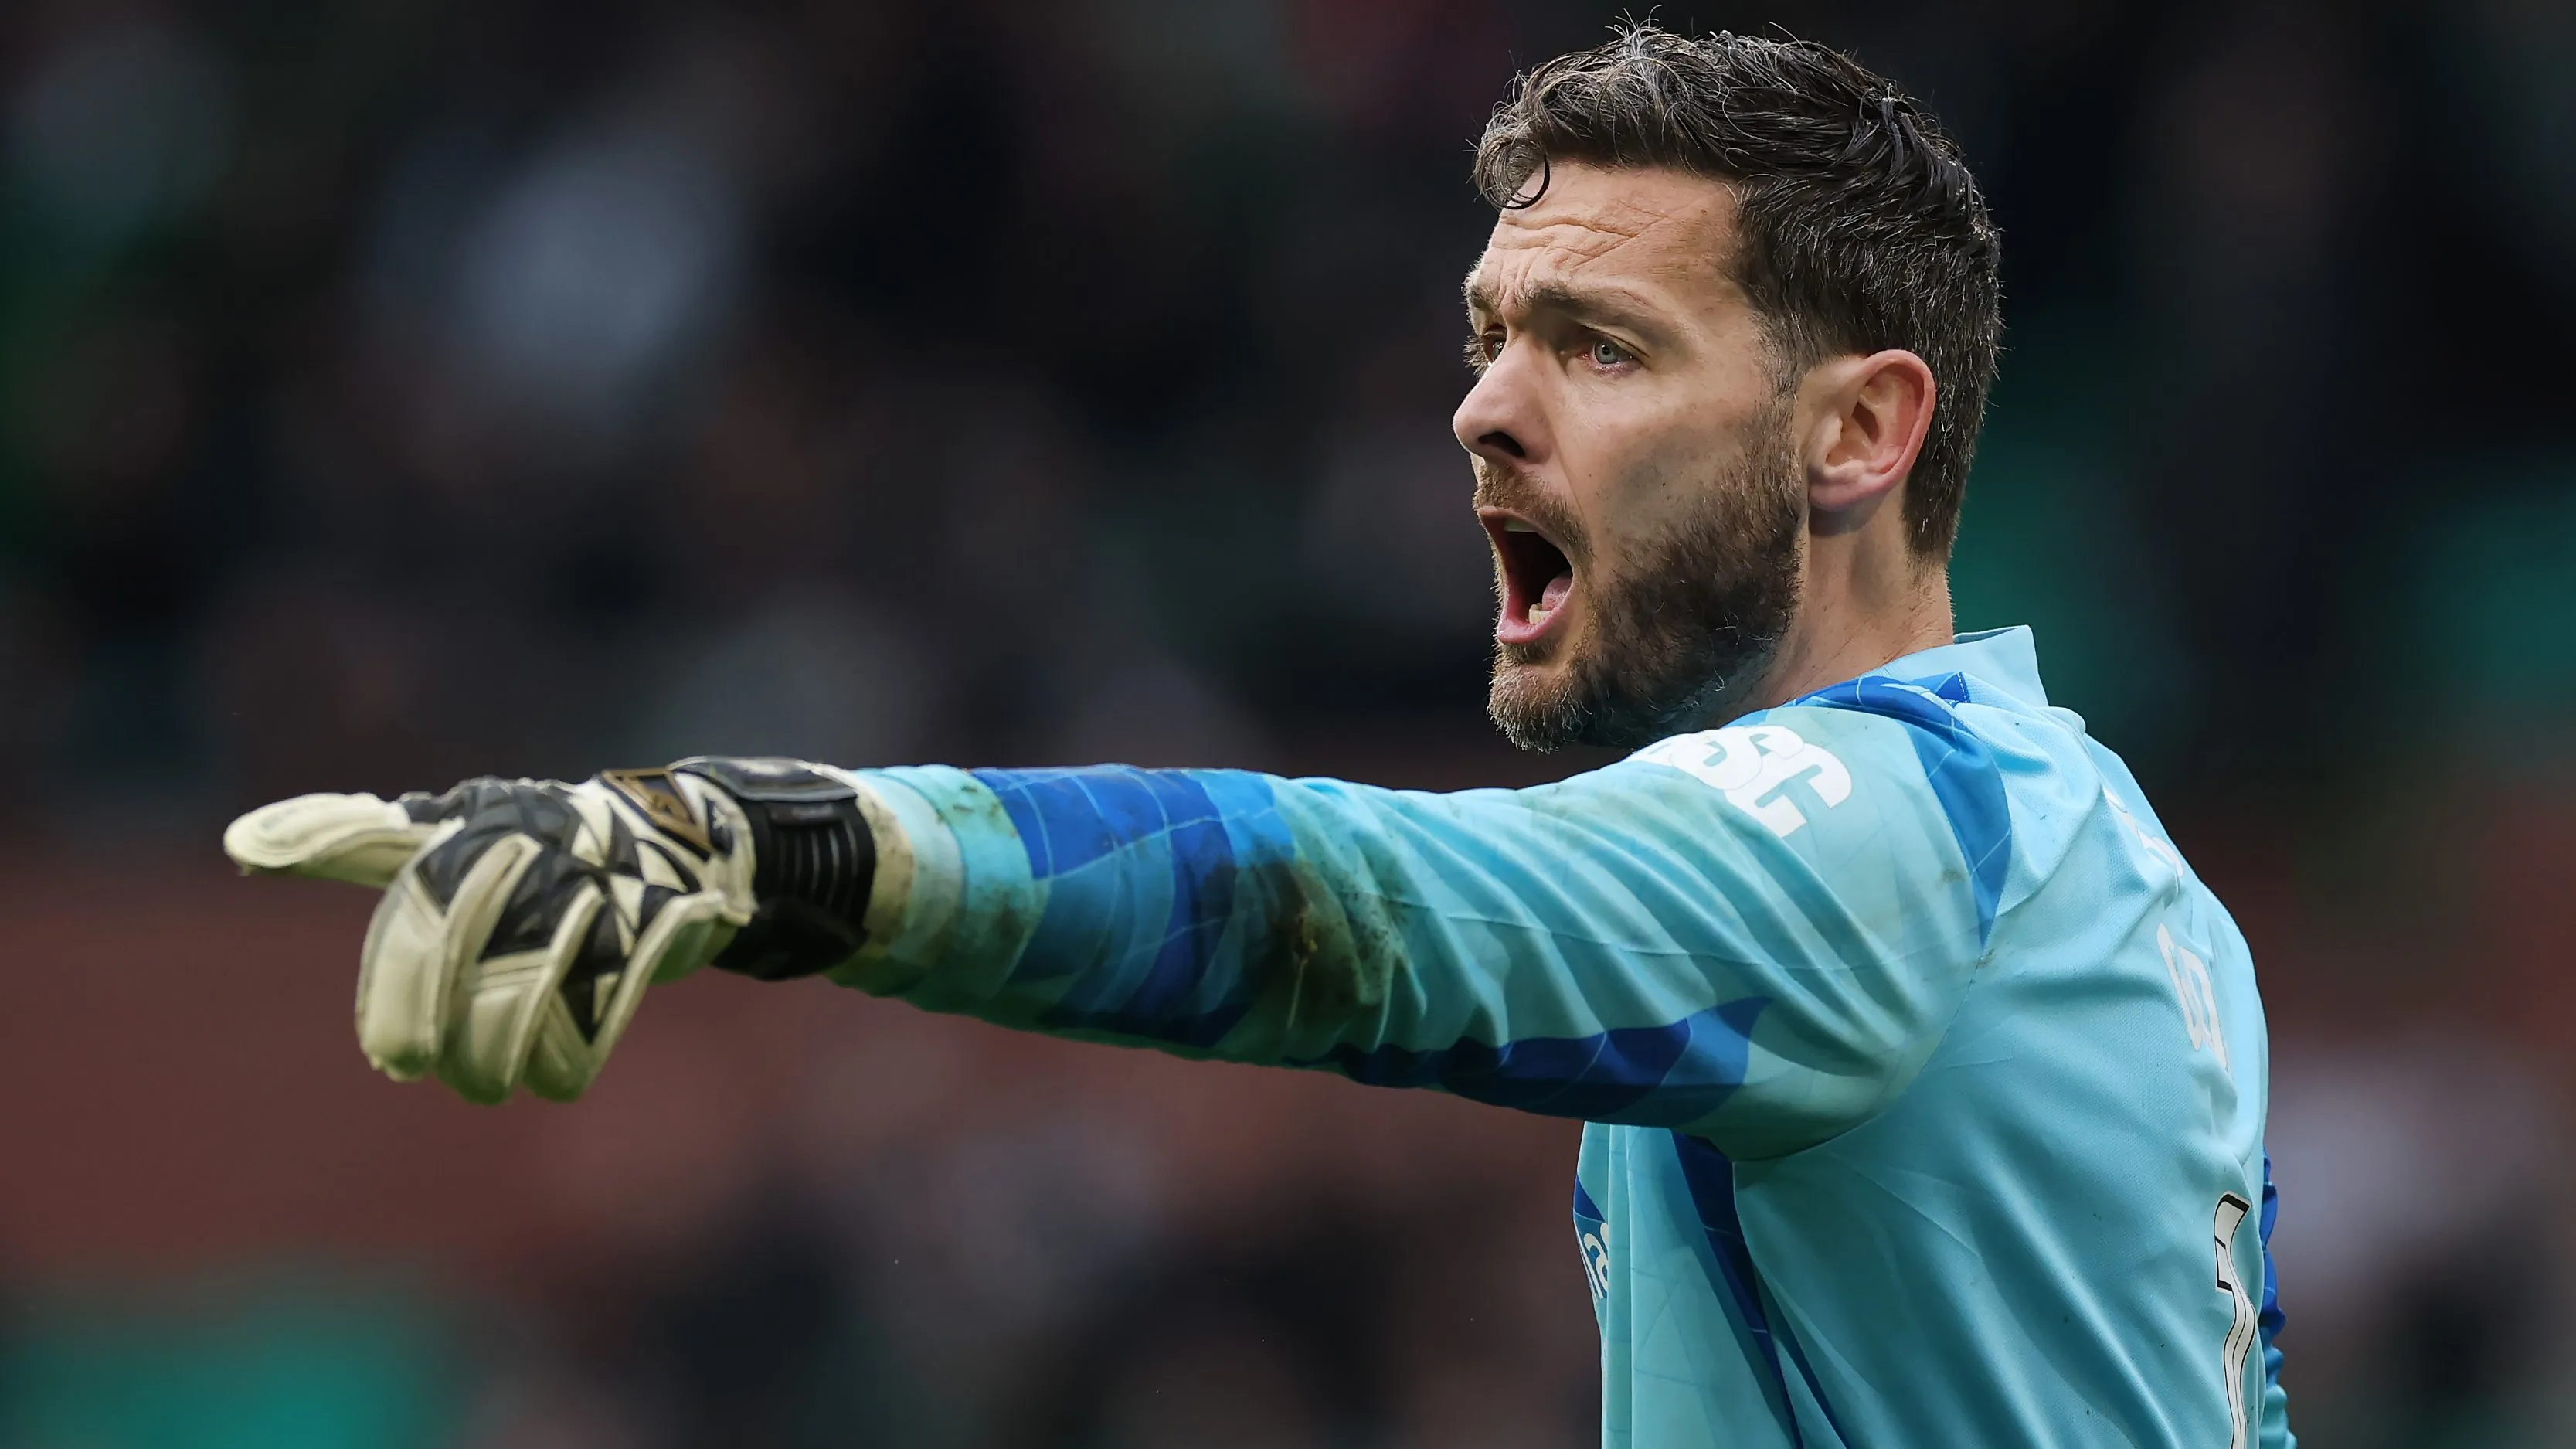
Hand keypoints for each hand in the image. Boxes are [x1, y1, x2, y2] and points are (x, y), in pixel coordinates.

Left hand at [225, 759, 875, 1102]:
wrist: (687, 841)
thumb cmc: (542, 849)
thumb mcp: (460, 832)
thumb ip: (364, 839)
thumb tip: (244, 844)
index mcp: (475, 821)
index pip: (385, 832)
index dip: (319, 834)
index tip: (246, 850)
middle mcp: (531, 841)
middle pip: (452, 929)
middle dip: (418, 1004)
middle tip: (403, 1063)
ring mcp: (598, 882)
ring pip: (524, 980)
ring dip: (494, 1051)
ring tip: (482, 1082)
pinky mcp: (656, 923)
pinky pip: (598, 1007)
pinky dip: (566, 1058)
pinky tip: (550, 1079)